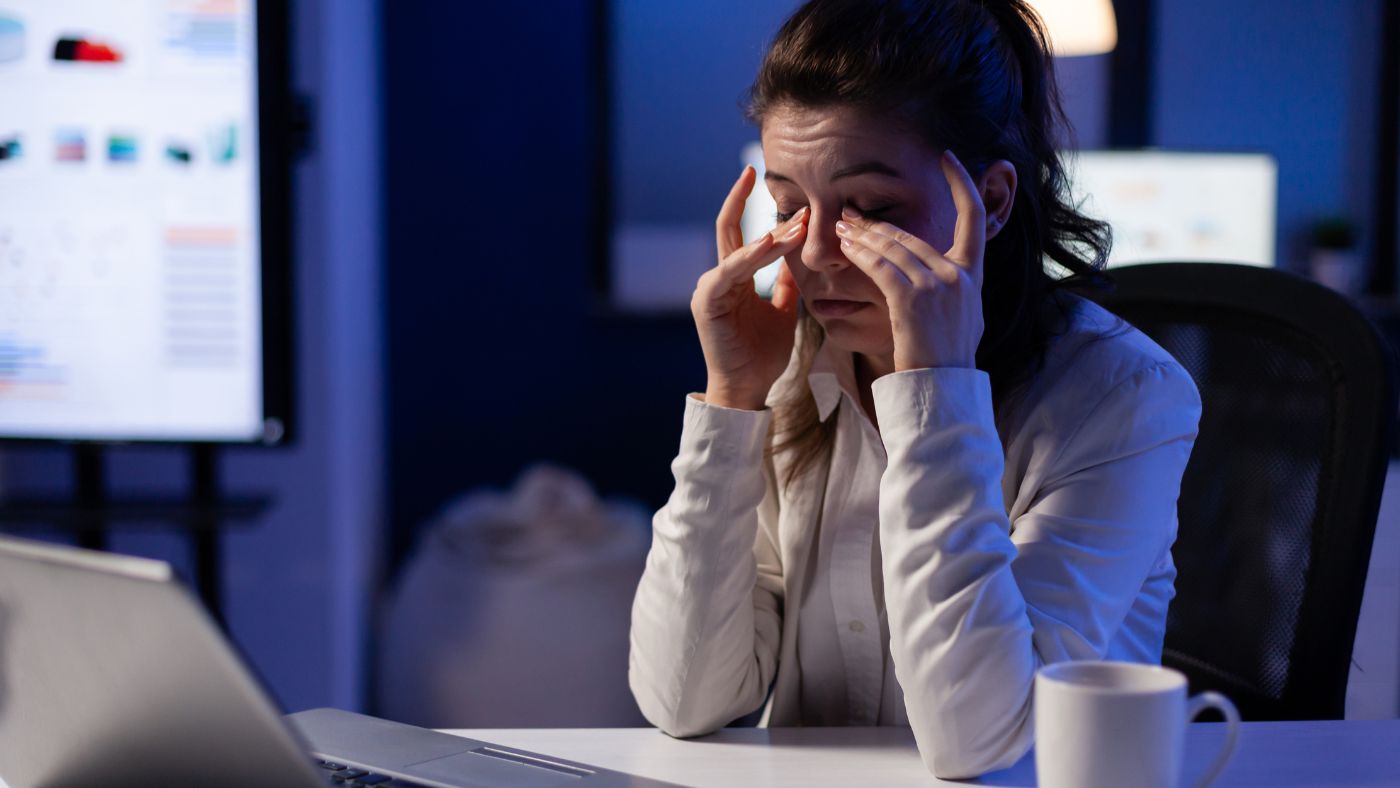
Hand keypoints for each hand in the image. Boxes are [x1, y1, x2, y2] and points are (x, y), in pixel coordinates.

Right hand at [692, 166, 808, 409]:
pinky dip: (749, 256)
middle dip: (739, 197)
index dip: (760, 210)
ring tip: (795, 220)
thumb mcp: (783, 310)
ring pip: (737, 248)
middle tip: (756, 168)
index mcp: (734, 277)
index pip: (744, 233)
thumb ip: (785, 283)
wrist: (747, 388)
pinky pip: (730, 272)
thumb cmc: (762, 354)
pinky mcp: (707, 302)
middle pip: (728, 227)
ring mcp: (710, 288)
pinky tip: (769, 243)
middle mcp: (719, 277)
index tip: (786, 192)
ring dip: (768, 234)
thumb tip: (797, 257)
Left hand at [833, 150, 985, 371]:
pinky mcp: (913, 299)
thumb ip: (955, 289)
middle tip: (850, 212)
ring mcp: (938, 286)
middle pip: (912, 235)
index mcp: (974, 276)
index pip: (975, 217)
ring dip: (861, 236)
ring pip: (893, 248)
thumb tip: (947, 276)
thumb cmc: (947, 361)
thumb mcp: (963, 318)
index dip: (964, 183)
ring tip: (839, 226)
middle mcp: (959, 275)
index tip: (949, 157)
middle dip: (877, 223)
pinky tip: (844, 247)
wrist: (944, 391)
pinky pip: (881, 267)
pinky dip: (860, 254)